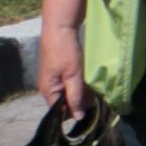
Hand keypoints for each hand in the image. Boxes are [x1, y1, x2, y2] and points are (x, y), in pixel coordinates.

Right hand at [37, 0, 87, 122]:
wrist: (59, 28)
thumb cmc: (65, 53)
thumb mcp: (73, 76)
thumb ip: (75, 97)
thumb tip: (78, 117)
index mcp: (48, 91)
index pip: (60, 112)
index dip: (75, 113)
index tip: (91, 111)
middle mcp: (48, 88)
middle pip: (65, 103)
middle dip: (80, 103)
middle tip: (97, 99)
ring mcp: (53, 79)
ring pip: (68, 93)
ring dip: (81, 93)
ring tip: (95, 91)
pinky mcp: (58, 72)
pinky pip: (69, 84)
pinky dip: (78, 85)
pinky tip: (89, 82)